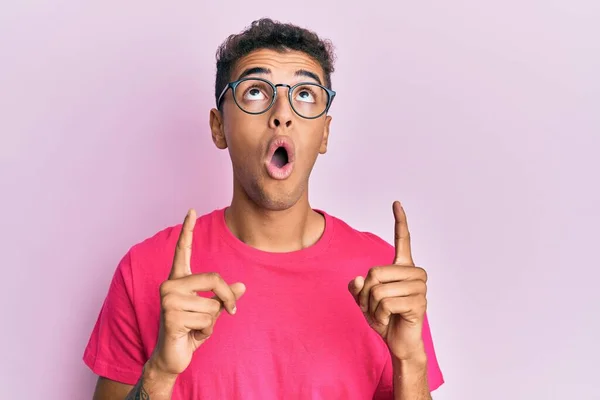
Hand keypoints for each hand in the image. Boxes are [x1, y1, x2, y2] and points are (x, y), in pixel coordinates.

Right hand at [149, 209, 245, 376]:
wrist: (173, 357)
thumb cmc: (190, 331)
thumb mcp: (211, 311)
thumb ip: (224, 297)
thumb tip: (243, 286)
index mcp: (178, 280)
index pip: (182, 251)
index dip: (187, 230)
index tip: (191, 210)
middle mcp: (170, 285)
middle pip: (214, 279)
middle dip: (226, 298)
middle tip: (229, 312)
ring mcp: (168, 300)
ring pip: (213, 304)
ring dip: (212, 320)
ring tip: (196, 327)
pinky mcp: (171, 316)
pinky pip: (207, 318)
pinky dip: (206, 330)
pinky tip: (191, 334)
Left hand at [348, 201, 427, 359]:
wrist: (398, 341)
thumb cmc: (384, 317)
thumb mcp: (364, 300)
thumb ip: (357, 287)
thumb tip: (357, 280)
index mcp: (403, 267)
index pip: (402, 240)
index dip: (399, 221)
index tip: (396, 203)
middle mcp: (414, 273)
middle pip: (375, 272)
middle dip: (366, 293)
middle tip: (373, 306)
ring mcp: (419, 288)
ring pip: (378, 289)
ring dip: (371, 306)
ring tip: (382, 313)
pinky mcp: (419, 303)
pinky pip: (385, 303)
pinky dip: (378, 315)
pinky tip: (387, 320)